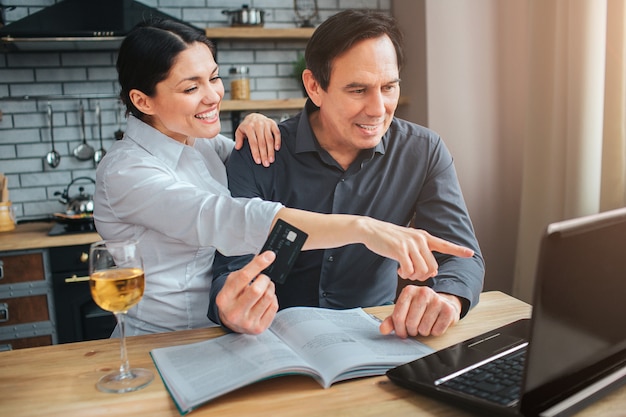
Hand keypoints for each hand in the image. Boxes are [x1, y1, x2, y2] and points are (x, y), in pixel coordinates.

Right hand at [216, 251, 278, 333]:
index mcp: (225, 298)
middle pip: (257, 290)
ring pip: (268, 297)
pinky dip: (272, 299)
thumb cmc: (233, 299)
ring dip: (270, 288)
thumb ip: (246, 271)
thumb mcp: (233, 283)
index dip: (258, 264)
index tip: (269, 256)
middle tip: (263, 279)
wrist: (231, 321)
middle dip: (264, 280)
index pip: (243, 277)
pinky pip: (274, 306)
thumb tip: (265, 258)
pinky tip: (265, 300)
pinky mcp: (259, 328)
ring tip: (264, 288)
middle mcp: (234, 312)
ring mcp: (247, 322)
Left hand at [234, 113, 280, 166]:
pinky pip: (277, 133)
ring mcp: (266, 124)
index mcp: (249, 127)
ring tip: (271, 160)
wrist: (254, 116)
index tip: (258, 161)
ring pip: (270, 139)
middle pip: (262, 142)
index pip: (253, 142)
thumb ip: (238, 139)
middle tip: (266, 164)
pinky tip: (277, 149)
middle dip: (264, 154)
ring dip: (271, 150)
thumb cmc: (247, 126)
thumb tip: (237, 147)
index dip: (256, 152)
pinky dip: (278, 141)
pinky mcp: (273, 123)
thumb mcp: (240, 131)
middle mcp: (258, 124)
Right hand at [359, 218, 473, 280]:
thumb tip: (432, 272)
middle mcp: (420, 240)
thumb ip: (422, 253)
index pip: (445, 244)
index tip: (470, 253)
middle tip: (413, 274)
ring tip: (405, 271)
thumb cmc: (389, 238)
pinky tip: (399, 270)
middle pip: (433, 267)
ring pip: (422, 270)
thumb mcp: (408, 241)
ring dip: (414, 276)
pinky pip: (409, 270)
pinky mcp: (399, 250)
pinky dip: (404, 274)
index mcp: (424, 237)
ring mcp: (410, 244)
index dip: (458, 250)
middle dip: (424, 276)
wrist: (371, 230)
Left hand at [379, 286, 460, 337]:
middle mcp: (423, 292)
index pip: (398, 316)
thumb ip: (392, 320)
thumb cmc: (421, 309)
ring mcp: (437, 299)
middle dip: (412, 331)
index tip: (402, 333)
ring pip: (423, 328)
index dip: (399, 329)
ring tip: (425, 325)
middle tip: (415, 329)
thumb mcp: (405, 311)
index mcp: (409, 290)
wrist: (444, 304)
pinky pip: (437, 330)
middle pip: (410, 323)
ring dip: (423, 332)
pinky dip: (435, 332)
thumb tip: (383, 329)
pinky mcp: (448, 309)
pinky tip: (435, 324)